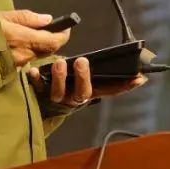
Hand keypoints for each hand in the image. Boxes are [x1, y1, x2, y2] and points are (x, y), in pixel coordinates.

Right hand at [0, 10, 70, 67]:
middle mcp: (24, 55)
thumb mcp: (5, 16)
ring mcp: (18, 65)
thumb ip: (28, 18)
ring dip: (40, 46)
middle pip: (48, 50)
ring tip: (32, 35)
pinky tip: (20, 45)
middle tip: (51, 29)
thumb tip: (48, 19)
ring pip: (37, 55)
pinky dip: (29, 52)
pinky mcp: (11, 70)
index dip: (63, 35)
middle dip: (53, 40)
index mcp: (24, 39)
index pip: (53, 42)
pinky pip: (26, 60)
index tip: (66, 27)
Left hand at [27, 58, 147, 107]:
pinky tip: (32, 72)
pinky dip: (35, 80)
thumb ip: (106, 78)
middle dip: (83, 78)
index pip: (110, 91)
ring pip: (59, 92)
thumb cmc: (72, 85)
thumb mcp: (89, 82)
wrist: (43, 107)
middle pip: (82, 92)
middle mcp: (75, 98)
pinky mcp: (40, 94)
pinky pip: (36, 88)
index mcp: (90, 93)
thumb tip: (137, 73)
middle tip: (82, 61)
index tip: (137, 78)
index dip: (124, 86)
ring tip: (59, 62)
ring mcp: (58, 98)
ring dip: (59, 78)